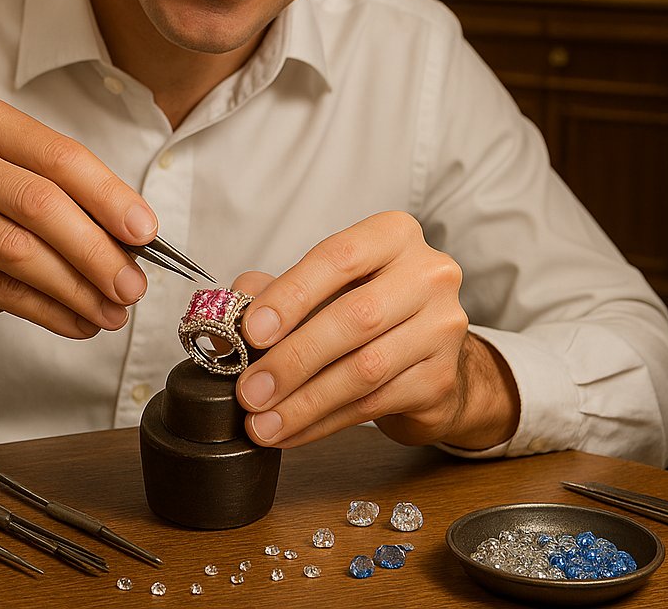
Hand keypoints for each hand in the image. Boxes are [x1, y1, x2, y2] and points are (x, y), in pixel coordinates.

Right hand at [0, 97, 156, 382]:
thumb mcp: (24, 203)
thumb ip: (73, 208)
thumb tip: (137, 242)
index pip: (61, 155)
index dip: (110, 196)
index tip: (146, 233)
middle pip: (42, 202)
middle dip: (98, 250)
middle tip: (133, 287)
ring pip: (20, 249)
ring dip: (77, 288)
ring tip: (111, 312)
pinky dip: (48, 311)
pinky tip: (76, 323)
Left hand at [233, 211, 519, 450]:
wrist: (431, 354)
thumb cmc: (366, 307)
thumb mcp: (323, 286)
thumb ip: (275, 290)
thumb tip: (226, 313)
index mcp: (392, 235)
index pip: (338, 257)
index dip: (291, 295)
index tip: (251, 332)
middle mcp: (428, 275)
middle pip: (354, 317)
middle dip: (293, 359)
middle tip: (249, 390)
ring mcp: (442, 328)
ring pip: (365, 369)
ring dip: (304, 401)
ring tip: (262, 422)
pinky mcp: (442, 380)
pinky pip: (374, 405)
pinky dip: (324, 422)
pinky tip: (292, 431)